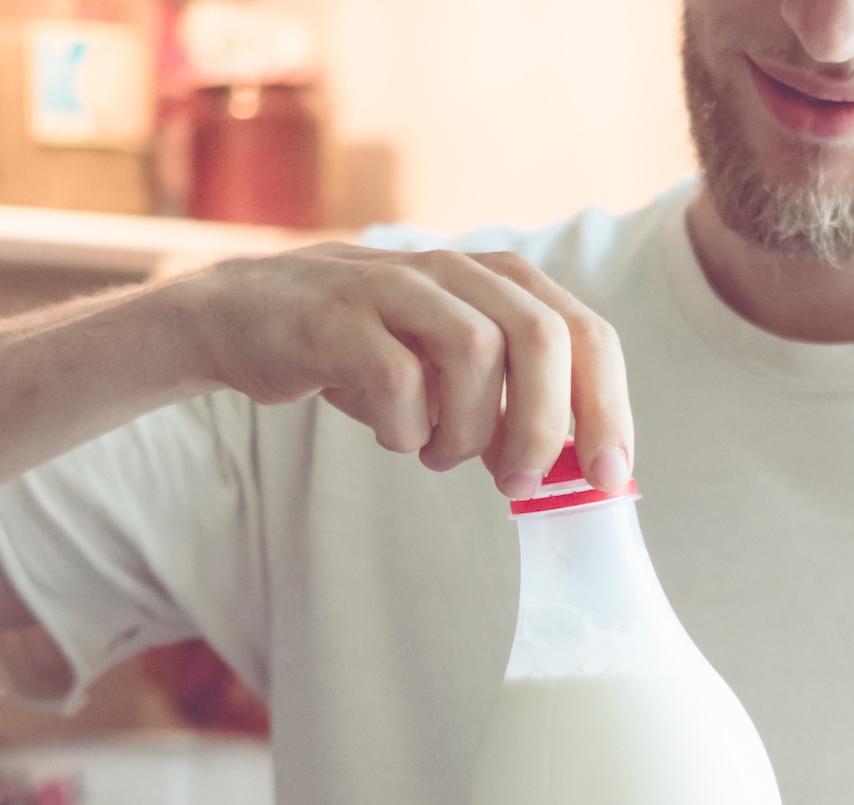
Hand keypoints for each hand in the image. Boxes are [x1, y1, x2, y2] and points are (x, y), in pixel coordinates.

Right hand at [164, 243, 632, 498]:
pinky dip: (406, 427)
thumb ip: (507, 410)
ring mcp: (392, 287)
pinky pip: (396, 378)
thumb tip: (569, 474)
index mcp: (498, 282)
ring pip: (474, 351)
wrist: (244, 318)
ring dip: (469, 428)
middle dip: (545, 424)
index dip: (607, 408)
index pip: (585, 334)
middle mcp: (454, 272)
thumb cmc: (360, 350)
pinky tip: (396, 437)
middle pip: (540, 336)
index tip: (609, 479)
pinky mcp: (333, 318)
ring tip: (439, 454)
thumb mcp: (446, 373)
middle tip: (519, 483)